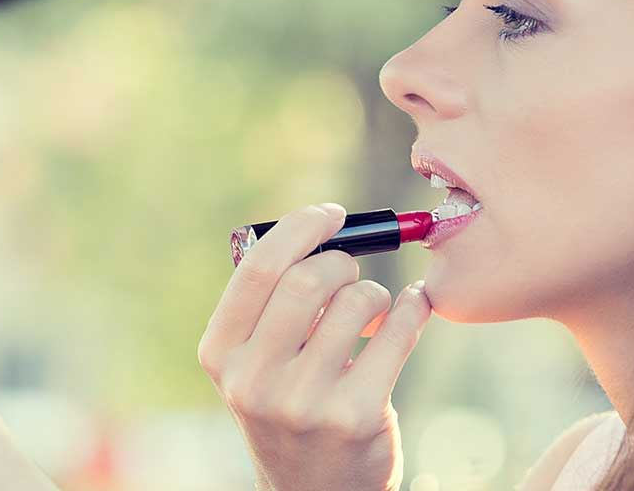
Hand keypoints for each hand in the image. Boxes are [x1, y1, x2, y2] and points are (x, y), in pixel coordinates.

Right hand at [198, 203, 433, 490]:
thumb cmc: (290, 405)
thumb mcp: (255, 363)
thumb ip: (270, 304)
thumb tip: (323, 229)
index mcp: (219, 354)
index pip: (257, 269)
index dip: (299, 229)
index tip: (329, 216)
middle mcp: (252, 380)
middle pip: (307, 280)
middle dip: (341, 261)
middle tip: (352, 271)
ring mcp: (303, 403)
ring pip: (357, 302)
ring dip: (376, 292)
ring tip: (374, 311)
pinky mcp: (355, 416)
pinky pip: (398, 332)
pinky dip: (413, 307)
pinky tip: (414, 307)